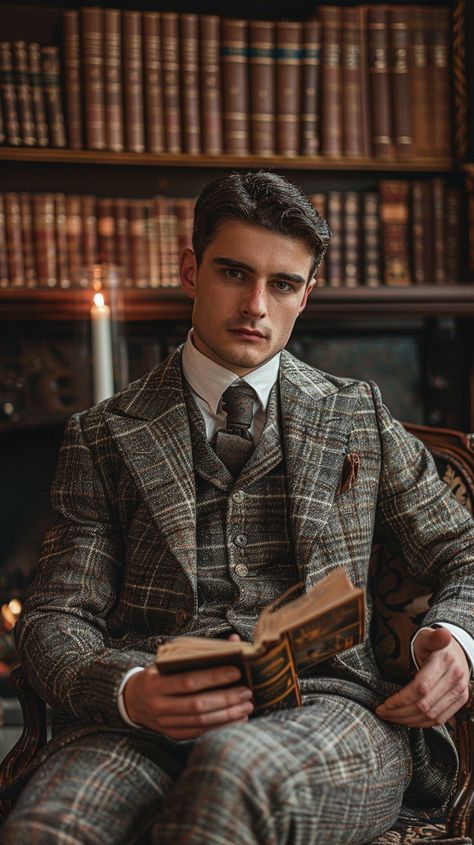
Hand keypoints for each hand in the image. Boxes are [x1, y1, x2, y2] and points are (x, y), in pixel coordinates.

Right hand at [123, 633, 252, 738]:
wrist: (133, 700)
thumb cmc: (158, 674)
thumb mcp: (169, 660)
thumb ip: (198, 652)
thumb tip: (232, 641)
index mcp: (155, 682)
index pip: (189, 680)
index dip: (214, 677)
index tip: (236, 671)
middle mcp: (158, 704)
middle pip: (197, 704)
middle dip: (226, 698)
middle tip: (247, 692)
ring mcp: (164, 722)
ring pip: (200, 721)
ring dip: (227, 715)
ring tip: (246, 706)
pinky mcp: (172, 734)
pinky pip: (199, 732)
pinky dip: (220, 726)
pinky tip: (236, 719)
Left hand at [376, 627, 469, 727]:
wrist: (456, 651)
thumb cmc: (434, 644)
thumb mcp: (428, 636)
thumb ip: (433, 637)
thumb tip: (445, 634)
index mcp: (445, 662)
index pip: (421, 688)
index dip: (401, 699)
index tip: (384, 703)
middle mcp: (455, 679)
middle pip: (424, 705)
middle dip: (399, 712)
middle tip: (382, 712)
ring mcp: (460, 692)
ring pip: (431, 716)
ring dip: (408, 720)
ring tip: (391, 717)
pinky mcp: (460, 701)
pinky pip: (440, 719)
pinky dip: (421, 723)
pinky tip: (406, 720)